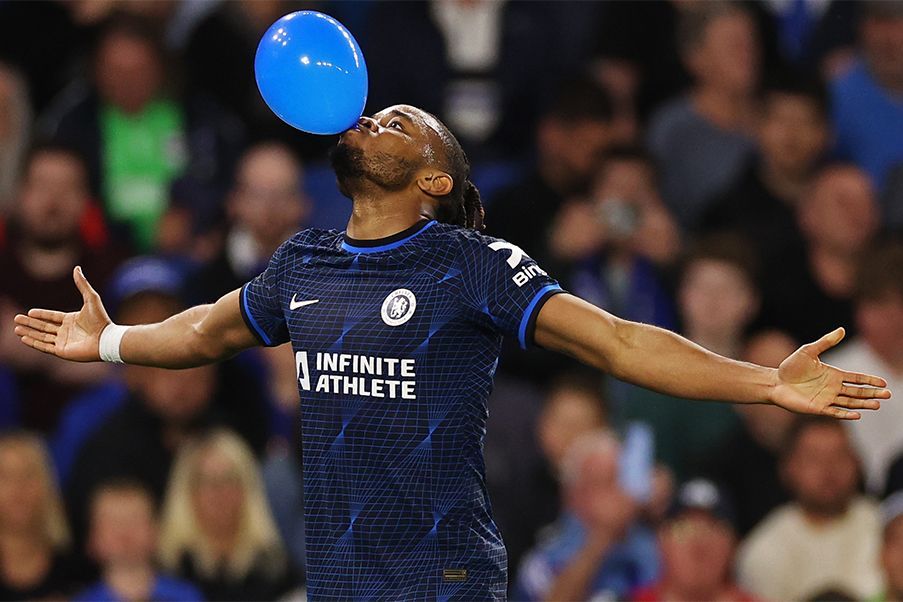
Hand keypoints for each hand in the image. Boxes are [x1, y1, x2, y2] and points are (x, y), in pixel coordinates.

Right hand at [13, 266, 110, 361]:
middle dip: (30, 323)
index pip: (52, 317)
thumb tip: (76, 268)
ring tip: (16, 329)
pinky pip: (44, 347)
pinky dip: (34, 343)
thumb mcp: (91, 298)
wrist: (105, 339)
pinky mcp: (62, 351)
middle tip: (16, 319)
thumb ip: (82, 283)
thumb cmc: (100, 319)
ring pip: (42, 337)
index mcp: (72, 320)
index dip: (41, 315)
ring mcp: (64, 342)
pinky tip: (24, 339)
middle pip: (44, 327)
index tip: (30, 312)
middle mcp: (67, 331)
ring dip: (29, 333)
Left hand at [771, 327, 890, 418]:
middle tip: (888, 395)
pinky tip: (857, 414)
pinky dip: (846, 414)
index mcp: (834, 375)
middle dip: (873, 394)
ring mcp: (827, 399)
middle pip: (858, 392)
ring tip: (877, 405)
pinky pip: (835, 412)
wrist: (775, 381)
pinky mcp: (818, 408)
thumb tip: (842, 329)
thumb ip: (826, 342)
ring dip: (863, 404)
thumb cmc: (791, 366)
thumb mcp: (808, 351)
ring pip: (850, 403)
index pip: (857, 379)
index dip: (870, 381)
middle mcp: (833, 388)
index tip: (883, 382)